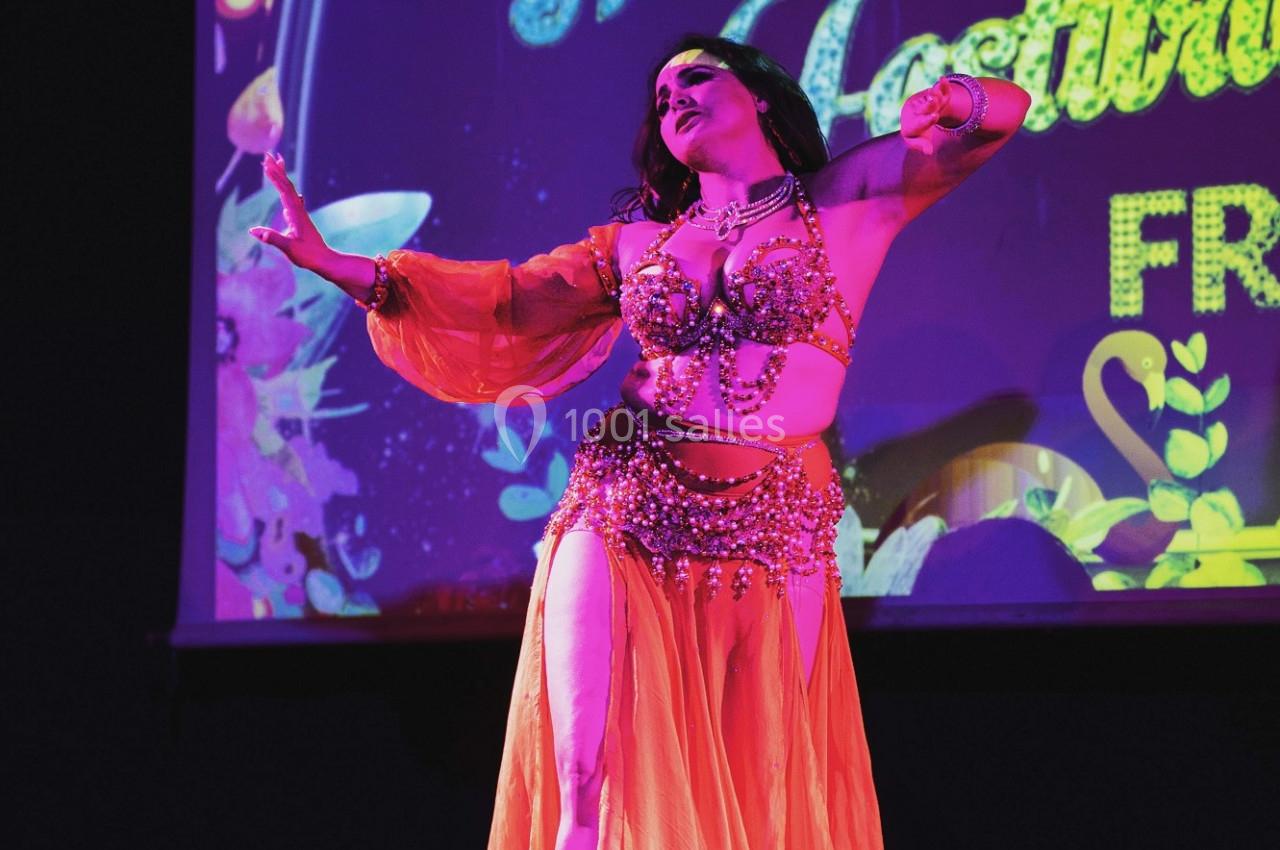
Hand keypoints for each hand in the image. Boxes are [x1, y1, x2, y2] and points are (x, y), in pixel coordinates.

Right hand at [248, 152, 330, 271]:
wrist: (326, 261)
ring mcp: (301, 215)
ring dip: (282, 178)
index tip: (266, 164)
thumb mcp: (289, 248)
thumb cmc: (309, 256)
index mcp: (296, 215)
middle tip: (267, 154)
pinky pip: (292, 202)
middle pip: (287, 186)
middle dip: (277, 170)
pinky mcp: (301, 221)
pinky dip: (288, 193)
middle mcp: (299, 211)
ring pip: (290, 191)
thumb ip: (272, 238)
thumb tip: (253, 231)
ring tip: (277, 165)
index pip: (284, 191)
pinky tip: (289, 194)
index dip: (275, 177)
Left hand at [898, 78, 952, 155]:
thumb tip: (928, 152)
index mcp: (911, 124)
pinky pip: (938, 89)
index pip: (917, 123)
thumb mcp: (920, 140)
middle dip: (929, 105)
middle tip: (933, 101)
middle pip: (923, 108)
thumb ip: (923, 146)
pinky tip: (942, 79)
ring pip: (930, 98)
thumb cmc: (918, 132)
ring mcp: (925, 102)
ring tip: (937, 91)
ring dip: (935, 94)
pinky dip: (942, 85)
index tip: (935, 116)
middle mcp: (916, 111)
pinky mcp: (933, 94)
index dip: (925, 120)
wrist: (914, 113)